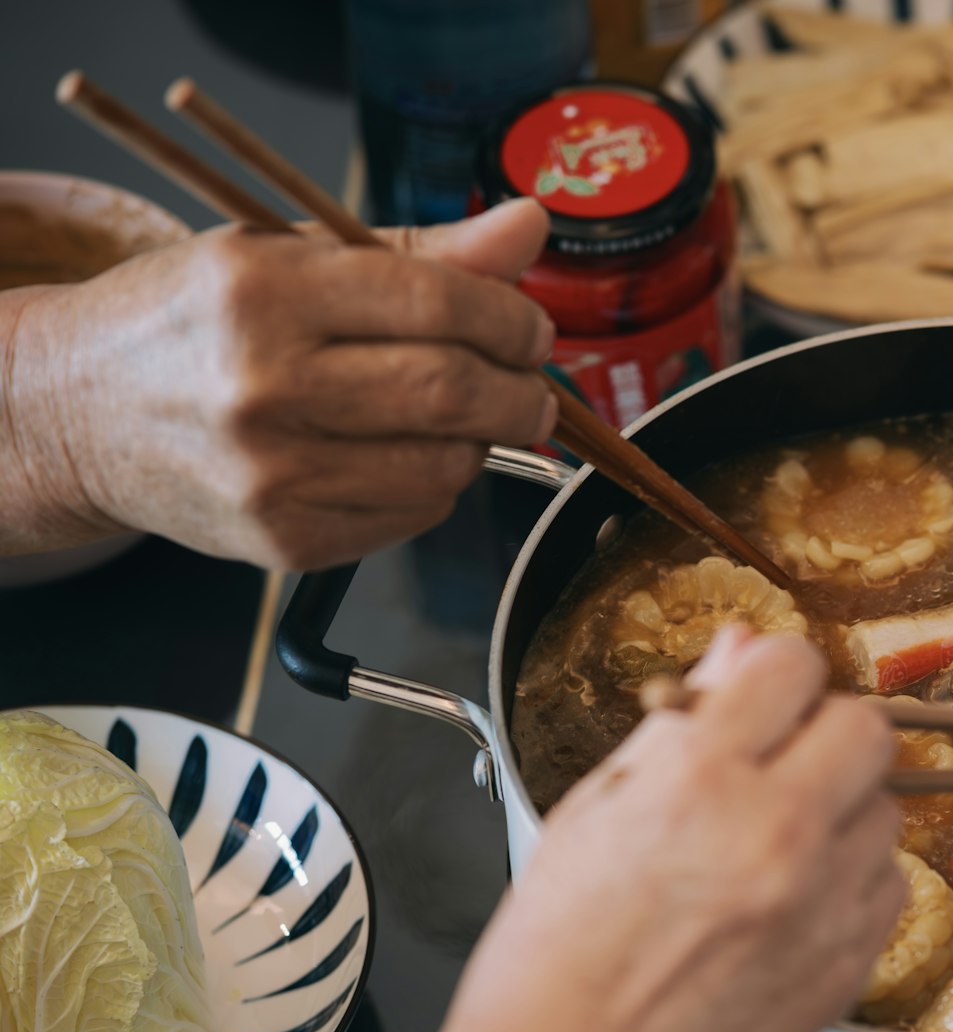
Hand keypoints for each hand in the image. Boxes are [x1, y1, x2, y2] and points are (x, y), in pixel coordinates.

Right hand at [0, 199, 558, 567]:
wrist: (75, 413)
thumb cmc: (191, 324)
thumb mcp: (286, 257)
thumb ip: (419, 252)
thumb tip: (530, 226)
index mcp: (263, 294)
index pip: (438, 304)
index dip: (512, 319)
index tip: (532, 330)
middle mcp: (262, 386)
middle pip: (452, 392)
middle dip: (521, 392)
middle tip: (532, 387)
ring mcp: (271, 474)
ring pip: (445, 465)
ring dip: (479, 444)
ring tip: (459, 420)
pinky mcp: (282, 539)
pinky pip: (411, 517)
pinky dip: (433, 487)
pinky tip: (400, 457)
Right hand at [451, 628, 903, 1031]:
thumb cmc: (559, 951)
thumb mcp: (595, 808)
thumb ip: (679, 724)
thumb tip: (739, 649)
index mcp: (698, 778)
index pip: (792, 665)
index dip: (773, 676)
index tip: (761, 699)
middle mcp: (776, 832)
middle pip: (868, 728)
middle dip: (825, 733)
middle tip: (781, 764)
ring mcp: (823, 902)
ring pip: (885, 808)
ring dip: (841, 811)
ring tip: (774, 848)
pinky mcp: (850, 962)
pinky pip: (888, 884)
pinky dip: (850, 882)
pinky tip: (790, 902)